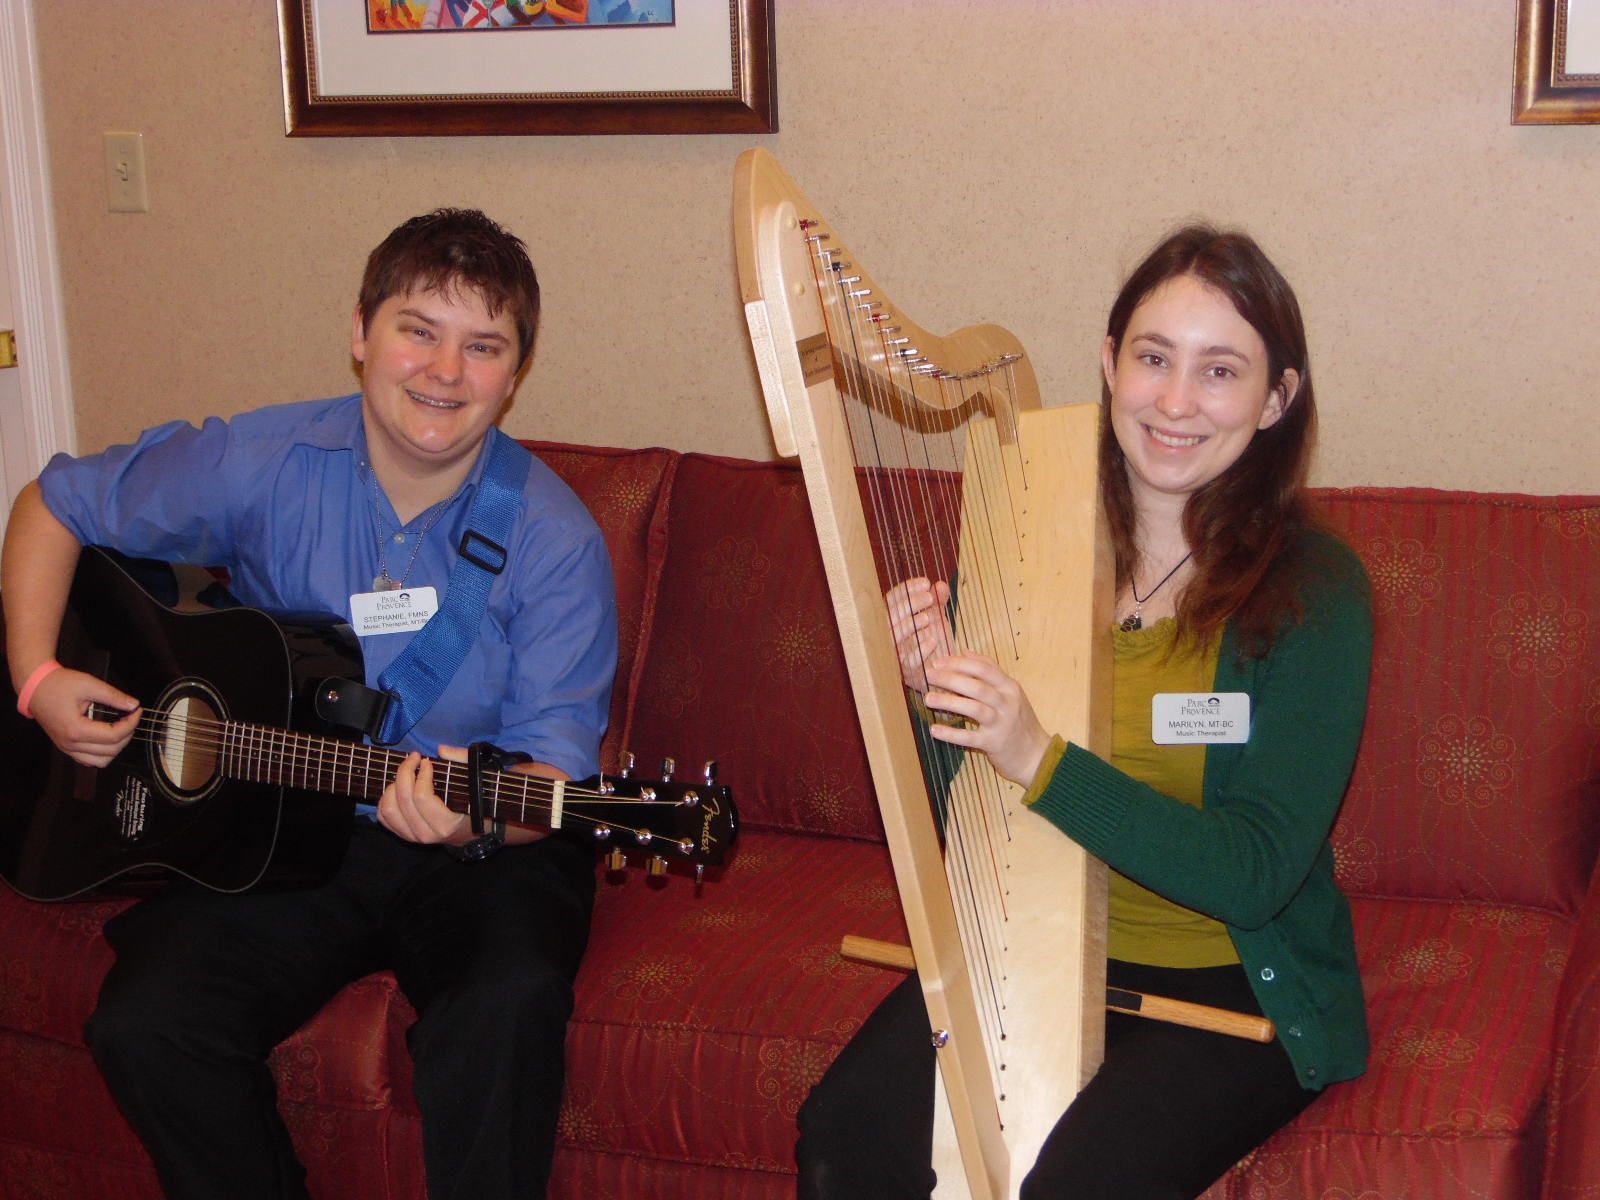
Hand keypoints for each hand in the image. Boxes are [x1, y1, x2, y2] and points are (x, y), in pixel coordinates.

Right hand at [28, 666, 140, 767]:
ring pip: (101, 761)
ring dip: (116, 747)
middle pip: (110, 751)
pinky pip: (89, 760)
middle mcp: (70, 743)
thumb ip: (113, 696)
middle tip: (131, 717)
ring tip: (121, 728)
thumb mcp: (89, 684)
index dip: (131, 724)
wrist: (35, 687)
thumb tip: (133, 704)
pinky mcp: (65, 747)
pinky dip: (103, 753)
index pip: (114, 736)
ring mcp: (66, 748)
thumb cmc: (58, 684)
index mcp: (75, 729)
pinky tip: (108, 737)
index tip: (137, 711)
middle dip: (127, 734)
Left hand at [378, 745, 470, 844]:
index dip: (421, 774)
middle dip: (405, 771)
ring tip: (406, 775)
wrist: (470, 833)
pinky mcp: (404, 835)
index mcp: (446, 825)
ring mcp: (413, 837)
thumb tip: (442, 750)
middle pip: (403, 799)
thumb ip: (464, 762)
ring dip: (394, 786)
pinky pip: (384, 817)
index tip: (427, 761)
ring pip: (389, 809)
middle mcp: (426, 834)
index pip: (422, 797)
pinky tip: (398, 788)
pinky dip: (386, 799)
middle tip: (414, 758)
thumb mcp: (478, 781)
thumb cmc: (475, 805)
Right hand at [886, 577, 954, 692]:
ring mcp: (897, 655)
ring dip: (910, 625)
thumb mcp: (938, 619)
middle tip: (929, 598)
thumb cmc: (937, 644)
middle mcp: (890, 636)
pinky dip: (920, 650)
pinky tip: (933, 640)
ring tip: (928, 618)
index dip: (907, 589)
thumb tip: (940, 585)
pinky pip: (909, 661)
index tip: (926, 583)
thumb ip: (938, 602)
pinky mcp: (907, 672)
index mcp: (895, 620)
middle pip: (890, 616)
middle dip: (909, 605)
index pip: (892, 600)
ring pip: (894, 638)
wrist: (945, 674)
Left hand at [922, 653, 1051, 786]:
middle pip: (977, 686)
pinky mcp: (994, 744)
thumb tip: (966, 651)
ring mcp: (1002, 724)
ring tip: (928, 698)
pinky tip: (934, 729)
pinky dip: (951, 733)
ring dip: (949, 702)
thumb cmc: (1018, 720)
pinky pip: (970, 737)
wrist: (1036, 755)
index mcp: (1010, 687)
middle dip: (950, 679)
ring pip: (973, 708)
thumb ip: (990, 670)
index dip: (959, 663)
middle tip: (928, 675)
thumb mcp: (1011, 692)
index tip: (938, 661)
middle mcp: (1007, 703)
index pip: (984, 668)